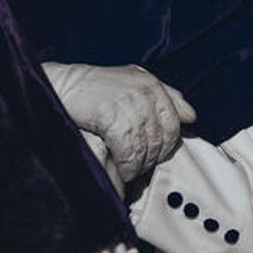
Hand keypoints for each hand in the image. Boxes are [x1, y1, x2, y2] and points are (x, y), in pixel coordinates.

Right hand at [43, 62, 195, 182]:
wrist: (62, 85)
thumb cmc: (95, 88)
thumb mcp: (135, 83)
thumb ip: (165, 97)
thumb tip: (190, 116)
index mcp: (153, 85)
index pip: (174, 125)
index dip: (166, 146)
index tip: (155, 156)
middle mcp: (146, 92)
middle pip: (161, 139)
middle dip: (151, 159)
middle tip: (139, 167)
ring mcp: (130, 104)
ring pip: (145, 148)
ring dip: (138, 165)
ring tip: (128, 170)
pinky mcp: (112, 116)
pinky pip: (128, 151)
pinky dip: (126, 165)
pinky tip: (120, 168)